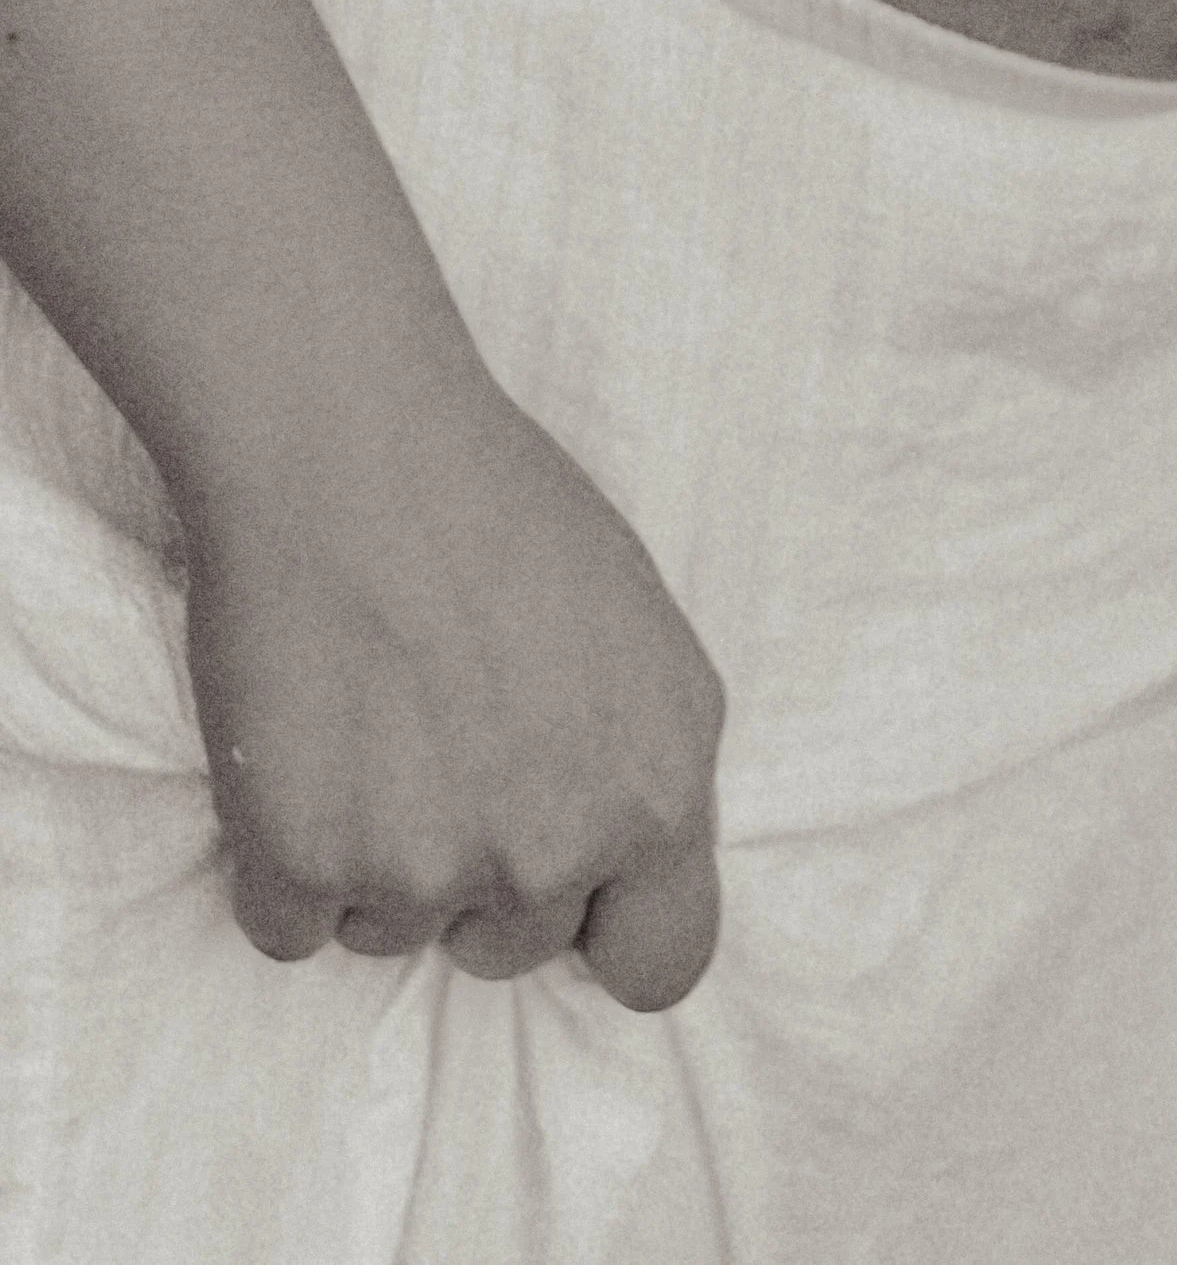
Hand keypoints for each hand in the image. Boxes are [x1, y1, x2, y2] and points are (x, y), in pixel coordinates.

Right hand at [179, 366, 724, 1011]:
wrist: (351, 447)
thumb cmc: (497, 509)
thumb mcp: (638, 633)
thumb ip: (635, 762)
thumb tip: (611, 853)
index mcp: (659, 786)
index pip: (663, 962)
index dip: (606, 927)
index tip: (568, 889)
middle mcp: (557, 846)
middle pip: (512, 946)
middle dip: (476, 871)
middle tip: (439, 741)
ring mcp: (428, 867)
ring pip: (394, 931)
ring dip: (373, 856)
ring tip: (370, 716)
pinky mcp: (305, 864)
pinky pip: (289, 925)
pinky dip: (281, 857)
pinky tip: (300, 744)